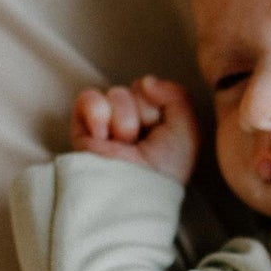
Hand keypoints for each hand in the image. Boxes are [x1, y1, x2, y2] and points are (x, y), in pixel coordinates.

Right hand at [70, 76, 200, 184]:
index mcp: (156, 121)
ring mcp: (106, 123)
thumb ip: (178, 95)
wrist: (133, 188)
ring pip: (116, 94)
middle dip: (142, 115)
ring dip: (124, 121)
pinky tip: (104, 137)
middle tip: (141, 143)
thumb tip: (146, 81)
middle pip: (136, 89)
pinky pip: (89, 97)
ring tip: (124, 145)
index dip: (159, 108)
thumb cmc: (164, 169)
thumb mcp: (187, 130)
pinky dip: (97, 114)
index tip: (161, 134)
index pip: (155, 90)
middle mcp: (131, 120)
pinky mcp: (83, 127)